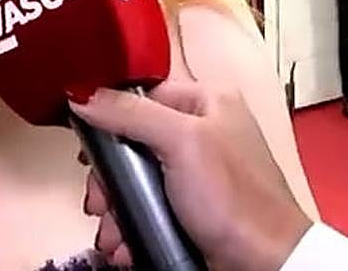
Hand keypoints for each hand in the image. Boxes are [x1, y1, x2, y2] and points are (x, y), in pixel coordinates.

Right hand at [70, 81, 310, 270]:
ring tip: (112, 233)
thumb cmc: (238, 201)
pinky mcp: (191, 205)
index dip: (108, 120)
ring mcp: (196, 170)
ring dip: (115, 207)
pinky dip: (130, 223)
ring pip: (134, 177)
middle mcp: (202, 130)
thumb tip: (82, 93)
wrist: (266, 266)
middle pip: (131, 140)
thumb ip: (129, 113)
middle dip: (109, 179)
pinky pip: (146, 204)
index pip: (140, 94)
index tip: (89, 150)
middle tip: (100, 202)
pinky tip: (124, 242)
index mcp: (207, 100)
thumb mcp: (181, 143)